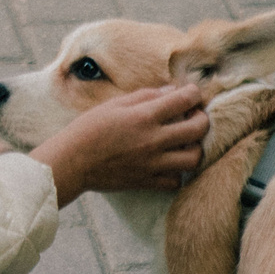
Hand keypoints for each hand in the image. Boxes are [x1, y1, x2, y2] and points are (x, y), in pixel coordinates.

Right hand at [29, 84, 209, 205]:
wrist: (71, 162)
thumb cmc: (88, 129)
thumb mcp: (115, 104)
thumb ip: (146, 96)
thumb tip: (171, 92)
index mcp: (144, 116)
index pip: (185, 100)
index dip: (193, 93)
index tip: (190, 94)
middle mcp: (153, 140)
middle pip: (198, 128)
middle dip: (202, 118)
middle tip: (194, 117)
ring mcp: (152, 163)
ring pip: (194, 158)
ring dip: (195, 148)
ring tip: (185, 142)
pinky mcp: (146, 181)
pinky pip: (175, 181)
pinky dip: (177, 173)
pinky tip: (169, 164)